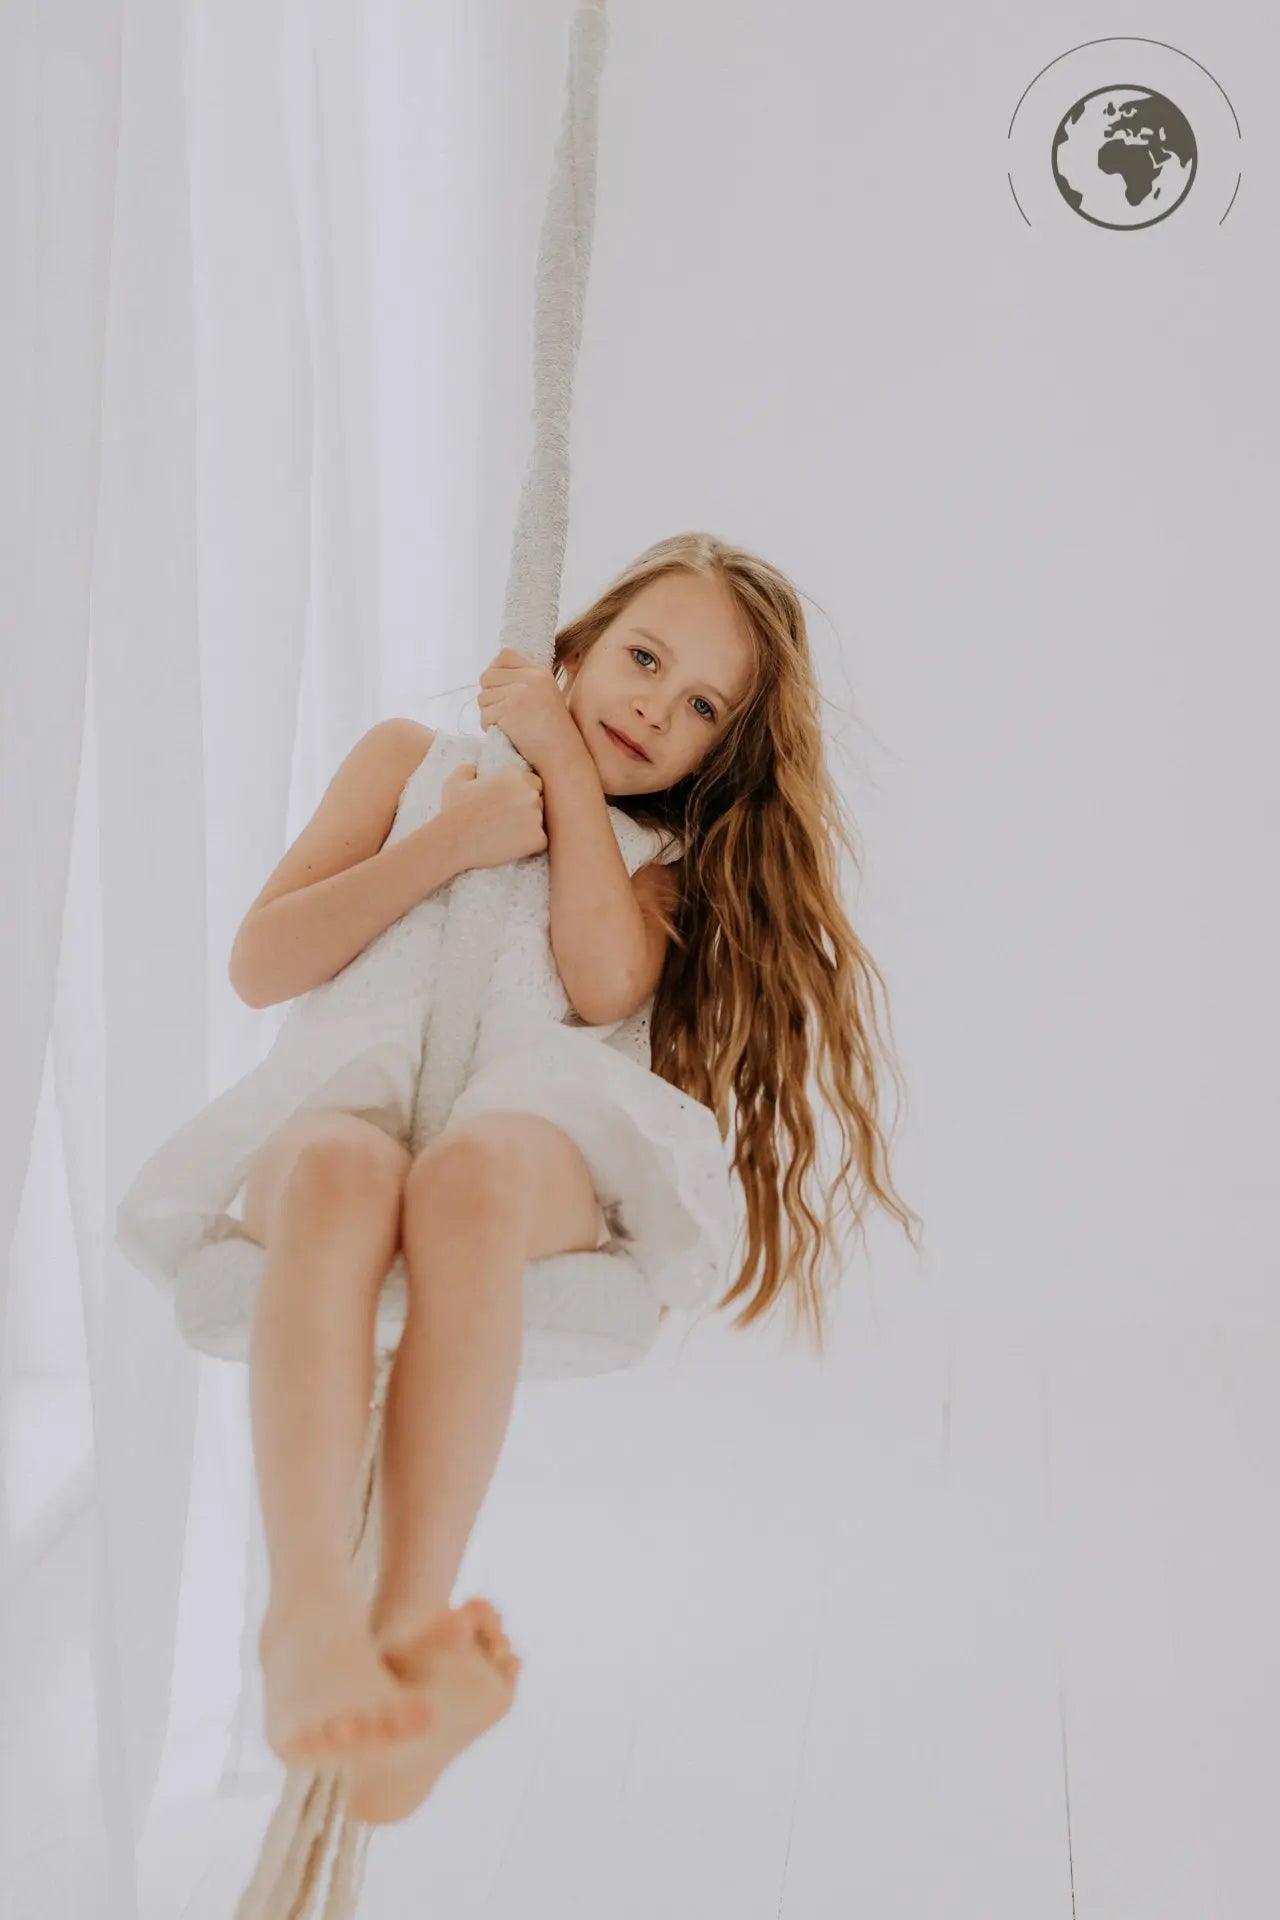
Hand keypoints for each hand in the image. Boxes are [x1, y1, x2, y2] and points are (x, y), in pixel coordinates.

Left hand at [477, 647, 583, 776]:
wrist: (562, 754)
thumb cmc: (553, 731)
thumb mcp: (546, 694)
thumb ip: (525, 681)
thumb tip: (492, 677)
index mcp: (539, 672)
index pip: (504, 655)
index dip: (495, 670)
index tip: (498, 687)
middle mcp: (529, 678)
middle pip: (487, 677)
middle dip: (489, 696)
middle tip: (502, 713)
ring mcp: (518, 693)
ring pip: (482, 698)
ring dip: (489, 714)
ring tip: (508, 725)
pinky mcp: (507, 711)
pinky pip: (484, 716)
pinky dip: (489, 727)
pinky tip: (506, 734)